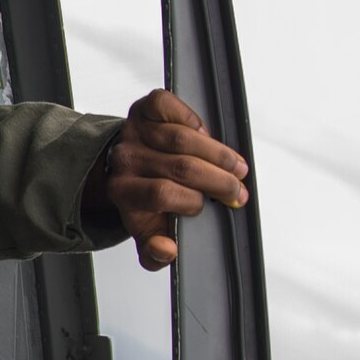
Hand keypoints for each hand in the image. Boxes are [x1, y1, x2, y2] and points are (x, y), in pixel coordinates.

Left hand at [90, 89, 249, 269]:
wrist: (129, 168)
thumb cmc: (144, 202)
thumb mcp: (148, 232)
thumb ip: (154, 252)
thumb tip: (167, 250)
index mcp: (123, 192)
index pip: (161, 194)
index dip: (191, 200)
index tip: (207, 206)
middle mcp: (125, 159)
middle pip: (179, 167)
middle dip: (218, 180)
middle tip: (237, 190)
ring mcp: (133, 130)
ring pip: (182, 138)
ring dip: (218, 154)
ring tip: (236, 167)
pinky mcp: (144, 108)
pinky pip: (170, 107)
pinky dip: (194, 121)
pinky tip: (206, 136)